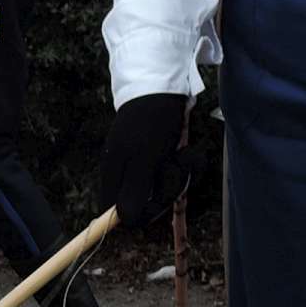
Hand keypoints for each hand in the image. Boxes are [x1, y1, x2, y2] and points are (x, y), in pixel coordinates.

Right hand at [96, 92, 194, 231]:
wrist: (165, 85)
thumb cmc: (151, 121)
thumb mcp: (143, 159)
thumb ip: (133, 192)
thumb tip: (124, 222)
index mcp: (115, 175)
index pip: (120, 215)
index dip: (140, 214)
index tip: (156, 200)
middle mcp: (127, 172)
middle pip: (148, 203)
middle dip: (168, 188)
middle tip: (173, 166)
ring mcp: (146, 163)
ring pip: (167, 187)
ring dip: (182, 173)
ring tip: (184, 153)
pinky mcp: (162, 154)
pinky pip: (177, 171)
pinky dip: (188, 163)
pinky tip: (191, 151)